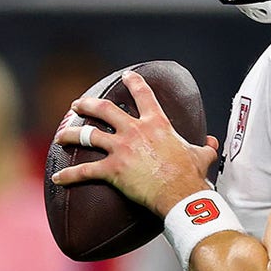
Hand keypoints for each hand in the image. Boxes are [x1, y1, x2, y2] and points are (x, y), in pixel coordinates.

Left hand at [51, 70, 220, 215]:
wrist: (181, 194)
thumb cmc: (192, 175)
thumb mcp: (202, 156)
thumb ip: (205, 146)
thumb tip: (213, 142)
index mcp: (156, 124)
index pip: (143, 95)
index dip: (134, 83)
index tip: (127, 76)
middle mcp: (135, 131)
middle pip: (104, 109)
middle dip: (87, 104)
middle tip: (78, 104)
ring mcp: (121, 149)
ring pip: (87, 135)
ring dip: (70, 134)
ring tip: (60, 136)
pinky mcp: (112, 170)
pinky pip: (84, 171)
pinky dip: (69, 175)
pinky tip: (57, 177)